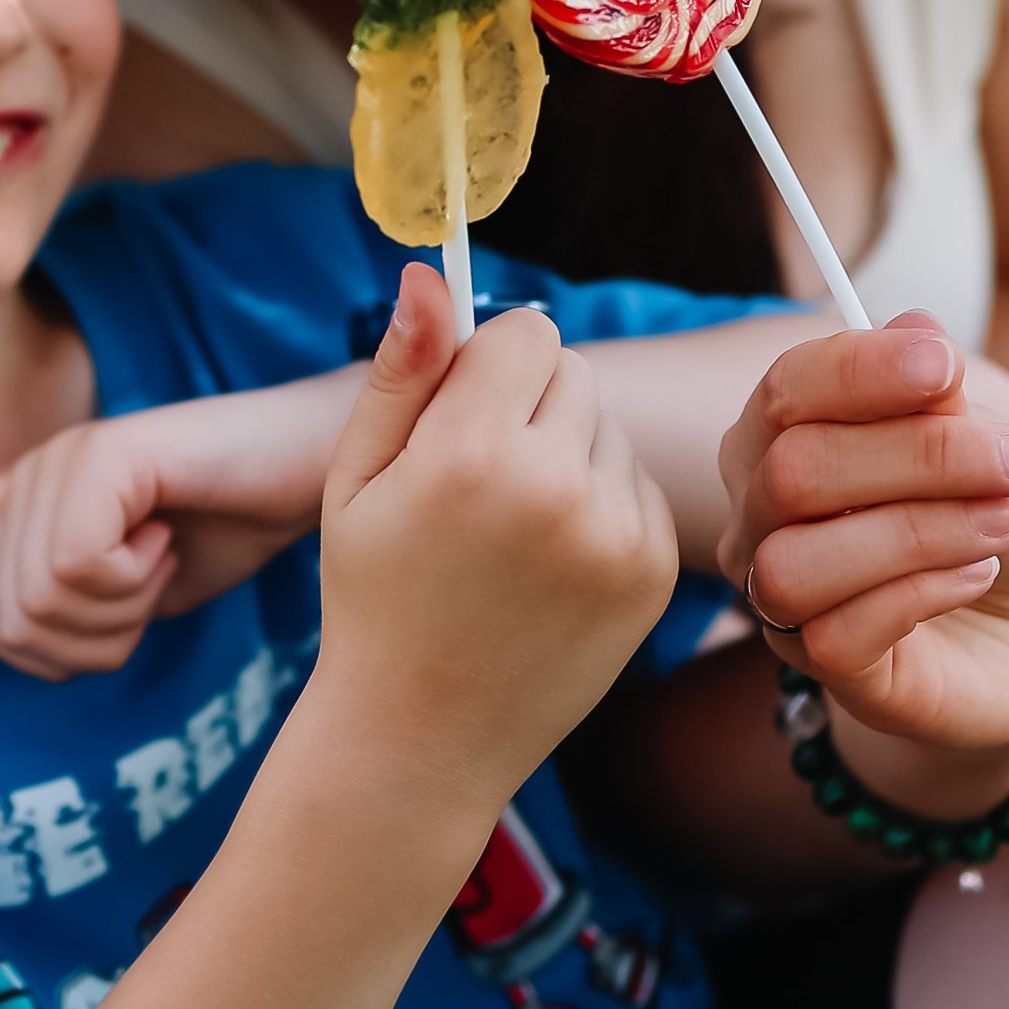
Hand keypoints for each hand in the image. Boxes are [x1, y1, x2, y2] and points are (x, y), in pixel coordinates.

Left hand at [0, 375, 358, 679]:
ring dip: (121, 607)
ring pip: (40, 600)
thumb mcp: (135, 593)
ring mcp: (60, 460)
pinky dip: (133, 580)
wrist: (313, 467)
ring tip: (162, 555)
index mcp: (27, 511)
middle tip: (157, 580)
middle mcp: (29, 476)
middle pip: (11, 624)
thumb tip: (22, 646)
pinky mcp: (100, 455)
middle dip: (98, 638)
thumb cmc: (238, 525)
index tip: (140, 598)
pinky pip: (75, 566)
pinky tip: (167, 537)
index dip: (73, 653)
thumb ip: (67, 615)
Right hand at [317, 263, 679, 804]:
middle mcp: (556, 487)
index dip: (489, 367)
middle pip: (575, 372)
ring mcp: (616, 534)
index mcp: (472, 453)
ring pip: (610, 431)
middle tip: (480, 483)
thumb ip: (401, 372)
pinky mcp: (653, 571)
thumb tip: (429, 271)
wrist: (423, 737)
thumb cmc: (374, 597)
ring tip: (513, 535)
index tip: (461, 415)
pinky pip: (638, 488)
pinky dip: (602, 509)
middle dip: (531, 405)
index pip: (528, 331)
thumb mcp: (354, 481)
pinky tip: (551, 567)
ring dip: (570, 456)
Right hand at [717, 314, 1008, 752]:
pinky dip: (920, 593)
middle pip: (794, 470)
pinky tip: (975, 575)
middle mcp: (760, 510)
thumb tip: (916, 331)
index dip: (858, 371)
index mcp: (786, 432)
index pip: (786, 389)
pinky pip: (834, 633)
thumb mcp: (995, 446)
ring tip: (999, 524)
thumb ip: (946, 402)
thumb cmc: (997, 518)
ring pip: (796, 561)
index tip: (945, 366)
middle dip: (921, 456)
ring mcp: (779, 594)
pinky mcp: (821, 666)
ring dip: (915, 532)